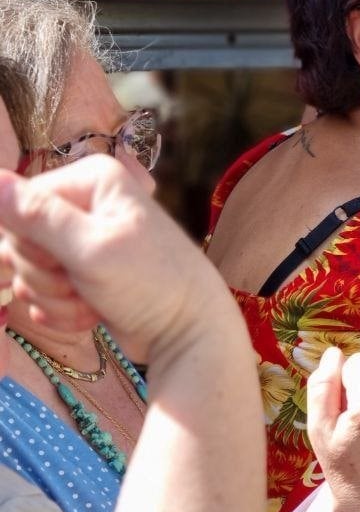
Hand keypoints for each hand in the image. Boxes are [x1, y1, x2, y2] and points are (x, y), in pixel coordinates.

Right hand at [0, 157, 232, 354]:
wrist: (189, 331)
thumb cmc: (152, 284)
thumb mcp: (92, 249)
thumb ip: (38, 217)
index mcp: (92, 180)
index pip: (18, 206)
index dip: (32, 244)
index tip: (67, 261)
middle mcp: (87, 203)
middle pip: (21, 240)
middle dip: (46, 275)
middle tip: (86, 283)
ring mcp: (85, 241)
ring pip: (30, 272)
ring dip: (56, 297)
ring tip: (95, 299)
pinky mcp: (83, 274)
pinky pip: (45, 293)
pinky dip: (64, 310)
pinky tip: (94, 313)